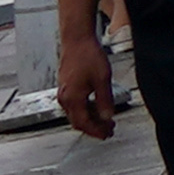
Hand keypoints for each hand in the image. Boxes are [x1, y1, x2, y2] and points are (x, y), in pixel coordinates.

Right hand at [55, 24, 119, 141]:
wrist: (76, 40)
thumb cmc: (88, 55)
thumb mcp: (102, 78)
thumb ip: (104, 100)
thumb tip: (107, 117)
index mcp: (72, 98)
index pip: (83, 123)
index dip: (96, 131)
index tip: (107, 134)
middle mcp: (65, 98)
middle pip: (78, 121)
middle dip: (94, 127)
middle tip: (109, 130)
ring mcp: (64, 93)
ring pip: (76, 114)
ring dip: (91, 119)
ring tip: (106, 120)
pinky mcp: (66, 87)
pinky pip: (75, 105)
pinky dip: (86, 110)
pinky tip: (98, 107)